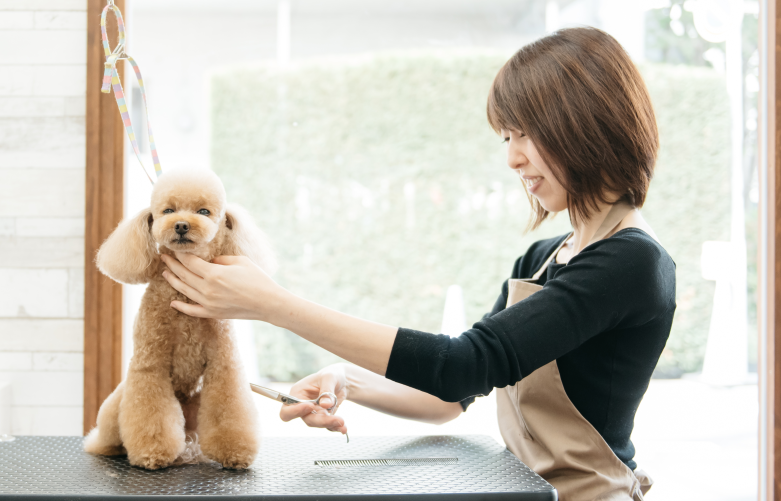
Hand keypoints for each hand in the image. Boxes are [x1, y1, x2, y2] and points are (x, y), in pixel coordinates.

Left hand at [160, 252, 284, 320]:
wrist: (268, 302)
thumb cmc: (257, 279)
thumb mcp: (240, 261)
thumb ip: (220, 259)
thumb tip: (209, 262)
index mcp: (214, 273)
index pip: (189, 262)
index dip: (180, 254)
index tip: (175, 248)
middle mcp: (207, 289)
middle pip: (183, 274)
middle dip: (171, 264)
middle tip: (163, 257)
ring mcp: (208, 303)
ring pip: (184, 290)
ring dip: (172, 280)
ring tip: (165, 273)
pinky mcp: (213, 313)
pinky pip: (192, 310)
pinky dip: (181, 307)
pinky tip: (173, 303)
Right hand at [279, 364, 349, 434]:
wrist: (342, 381)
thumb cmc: (331, 375)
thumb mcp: (329, 377)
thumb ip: (326, 390)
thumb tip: (325, 405)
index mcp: (297, 393)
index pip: (288, 409)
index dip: (296, 411)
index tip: (310, 406)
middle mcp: (302, 406)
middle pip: (306, 419)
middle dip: (321, 421)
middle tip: (337, 419)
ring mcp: (313, 413)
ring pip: (317, 424)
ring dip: (330, 424)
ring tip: (342, 422)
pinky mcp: (323, 418)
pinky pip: (327, 426)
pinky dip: (335, 427)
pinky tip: (343, 428)